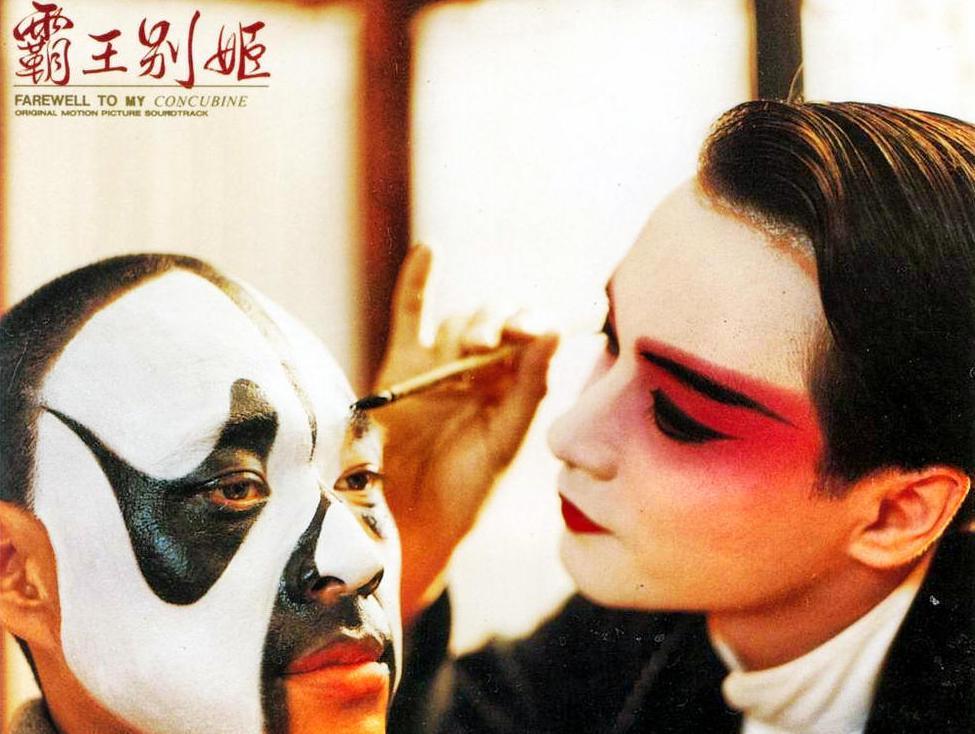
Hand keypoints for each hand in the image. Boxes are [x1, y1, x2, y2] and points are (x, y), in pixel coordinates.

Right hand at [374, 245, 557, 625]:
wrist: (411, 519)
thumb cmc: (465, 489)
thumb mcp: (504, 441)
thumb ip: (528, 388)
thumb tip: (552, 333)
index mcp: (514, 386)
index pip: (532, 336)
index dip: (537, 322)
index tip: (540, 327)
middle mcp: (480, 369)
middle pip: (496, 320)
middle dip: (500, 324)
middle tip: (495, 345)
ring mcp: (440, 364)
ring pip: (460, 321)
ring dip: (470, 327)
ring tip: (470, 354)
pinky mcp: (402, 364)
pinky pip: (411, 315)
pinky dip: (417, 283)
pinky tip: (430, 252)